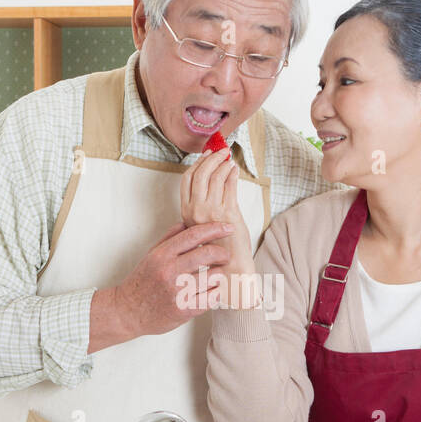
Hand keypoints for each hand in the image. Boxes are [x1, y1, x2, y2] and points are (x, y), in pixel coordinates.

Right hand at [88, 221, 235, 351]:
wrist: (127, 312)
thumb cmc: (141, 282)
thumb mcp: (151, 256)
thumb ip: (169, 238)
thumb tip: (187, 223)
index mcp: (162, 255)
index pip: (193, 235)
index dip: (214, 229)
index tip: (228, 228)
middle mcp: (169, 271)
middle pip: (207, 254)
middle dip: (222, 253)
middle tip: (226, 256)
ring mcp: (177, 291)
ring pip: (213, 277)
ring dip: (220, 275)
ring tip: (217, 276)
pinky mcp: (183, 310)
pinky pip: (211, 299)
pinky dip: (217, 293)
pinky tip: (213, 291)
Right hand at [180, 148, 252, 274]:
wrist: (228, 271)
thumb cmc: (218, 250)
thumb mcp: (197, 232)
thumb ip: (196, 214)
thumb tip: (203, 193)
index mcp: (186, 214)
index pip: (187, 180)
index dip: (197, 164)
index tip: (206, 156)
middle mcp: (195, 212)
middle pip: (200, 174)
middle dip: (211, 158)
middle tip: (221, 151)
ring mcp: (211, 212)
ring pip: (215, 177)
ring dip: (223, 164)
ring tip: (229, 159)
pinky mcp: (228, 214)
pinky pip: (229, 186)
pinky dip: (232, 174)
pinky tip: (234, 171)